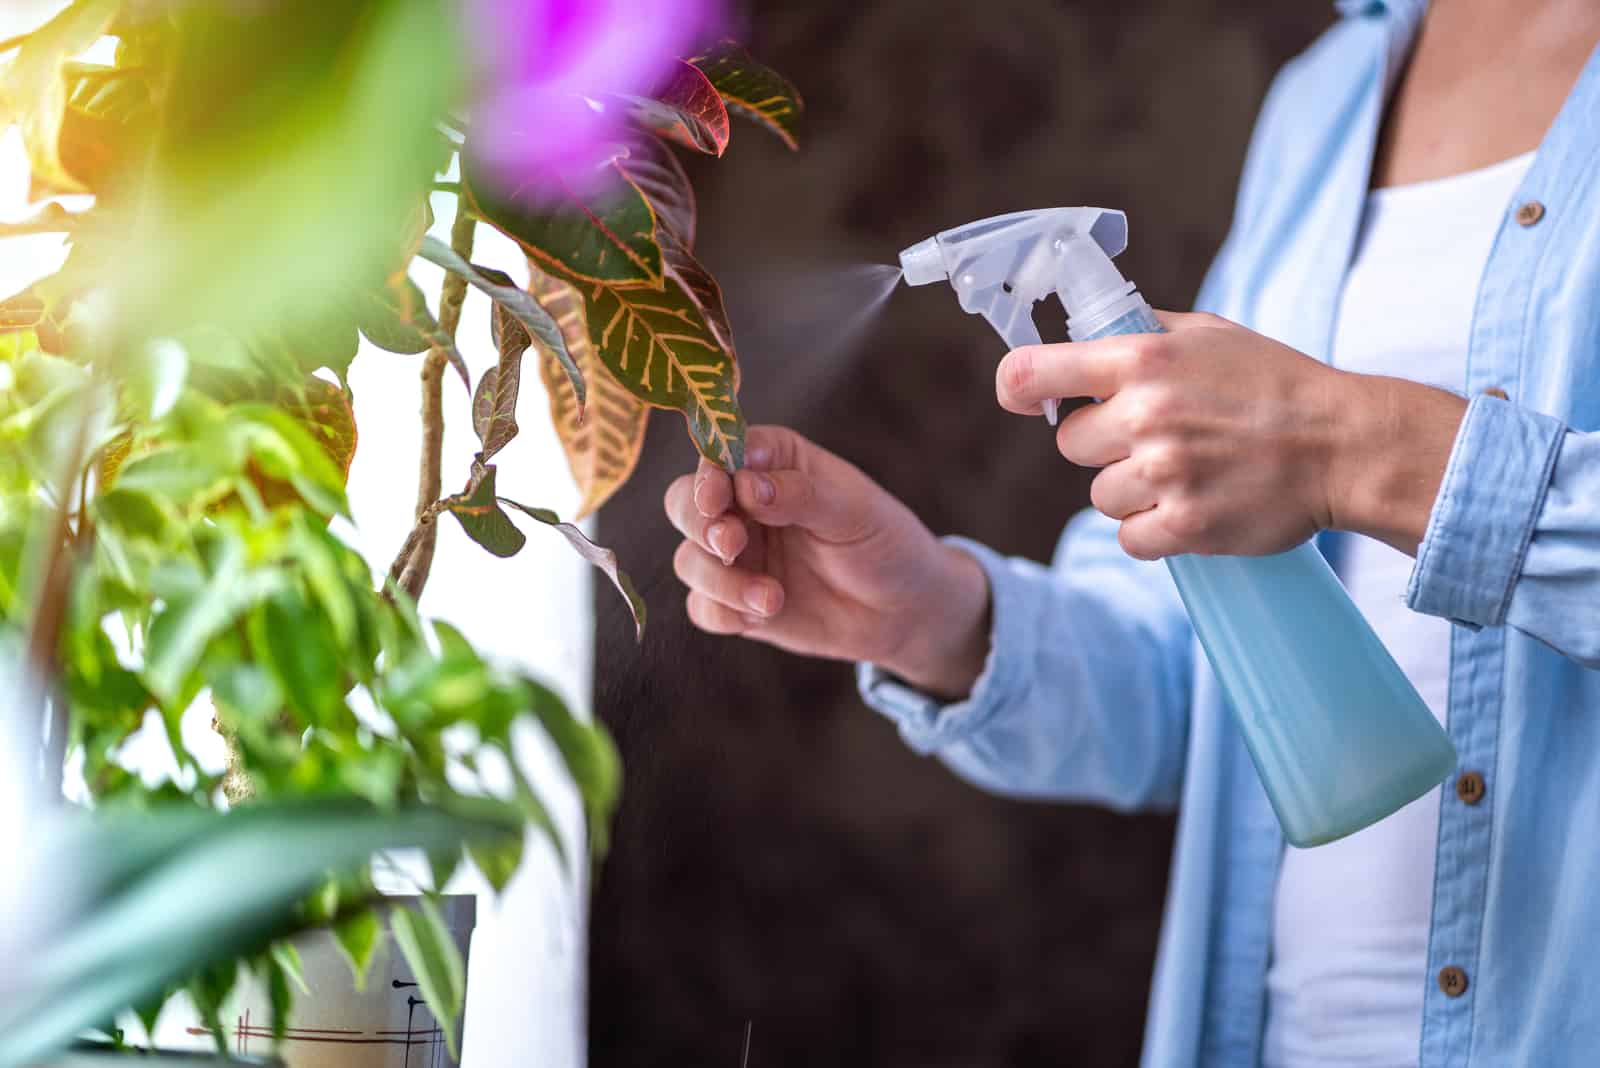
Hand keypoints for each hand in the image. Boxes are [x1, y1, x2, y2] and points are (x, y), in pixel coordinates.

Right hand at [664, 425, 989, 698]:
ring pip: (689, 560)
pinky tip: (762, 615)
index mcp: (773, 463)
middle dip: (699, 524)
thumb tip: (747, 484)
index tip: (719, 496)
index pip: (721, 455)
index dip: (709, 473)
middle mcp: (744, 505)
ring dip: (718, 579)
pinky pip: (703, 608)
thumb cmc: (884, 543)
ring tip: (770, 597)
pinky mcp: (736, 603)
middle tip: (731, 545)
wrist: (904, 611)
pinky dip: (722, 612)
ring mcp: (737, 555)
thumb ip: (800, 494)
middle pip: (685, 503)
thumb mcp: (853, 510)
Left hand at [995, 311, 1467, 558]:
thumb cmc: (1274, 383)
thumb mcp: (1208, 334)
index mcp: (1142, 359)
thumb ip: (1140, 334)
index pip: (1033, 373)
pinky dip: (1152, 531)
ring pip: (1100, 495)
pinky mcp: (1185, 525)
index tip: (1020, 397)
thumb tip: (1077, 335)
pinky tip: (1188, 509)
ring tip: (1185, 473)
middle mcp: (1145, 414)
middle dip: (1104, 444)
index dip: (1017, 387)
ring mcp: (1165, 473)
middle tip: (1156, 438)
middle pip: (1071, 443)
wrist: (1344, 444)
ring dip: (1132, 490)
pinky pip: (1129, 538)